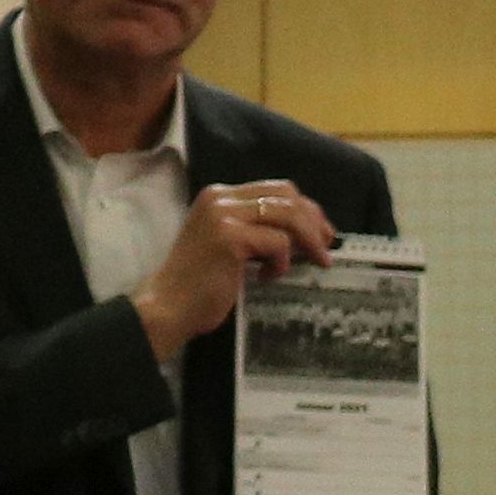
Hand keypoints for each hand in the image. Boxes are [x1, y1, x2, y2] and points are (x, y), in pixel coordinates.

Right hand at [134, 179, 336, 358]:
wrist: (169, 305)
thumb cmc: (203, 282)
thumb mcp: (233, 243)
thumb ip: (260, 228)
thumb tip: (309, 230)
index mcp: (220, 196)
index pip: (277, 189)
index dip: (307, 209)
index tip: (323, 233)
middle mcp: (220, 198)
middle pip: (287, 195)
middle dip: (314, 221)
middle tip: (326, 247)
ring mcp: (223, 215)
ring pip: (289, 215)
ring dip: (309, 241)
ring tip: (313, 262)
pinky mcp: (229, 237)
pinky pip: (278, 242)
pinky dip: (281, 262)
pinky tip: (266, 277)